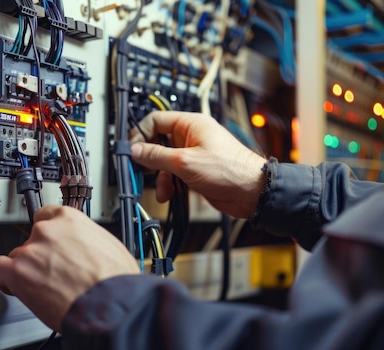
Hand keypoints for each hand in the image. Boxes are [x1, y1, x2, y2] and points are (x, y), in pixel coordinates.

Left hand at [0, 205, 139, 331]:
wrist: (110, 303)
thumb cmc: (115, 279)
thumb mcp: (108, 245)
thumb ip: (86, 240)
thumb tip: (85, 248)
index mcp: (70, 219)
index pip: (46, 216)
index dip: (48, 234)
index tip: (49, 243)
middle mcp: (47, 231)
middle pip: (32, 239)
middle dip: (40, 255)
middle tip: (52, 271)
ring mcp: (30, 251)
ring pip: (17, 256)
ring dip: (26, 269)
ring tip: (41, 285)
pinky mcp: (18, 273)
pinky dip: (4, 279)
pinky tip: (14, 286)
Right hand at [130, 111, 266, 217]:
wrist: (252, 192)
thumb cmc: (229, 170)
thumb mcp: (184, 162)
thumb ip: (156, 156)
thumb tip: (136, 150)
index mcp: (190, 125)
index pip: (156, 121)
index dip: (140, 134)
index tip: (131, 150)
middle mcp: (191, 137)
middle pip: (158, 142)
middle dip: (149, 159)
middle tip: (139, 170)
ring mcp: (194, 154)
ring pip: (165, 162)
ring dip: (160, 177)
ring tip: (161, 189)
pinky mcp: (196, 170)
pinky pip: (175, 174)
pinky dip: (169, 184)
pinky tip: (168, 194)